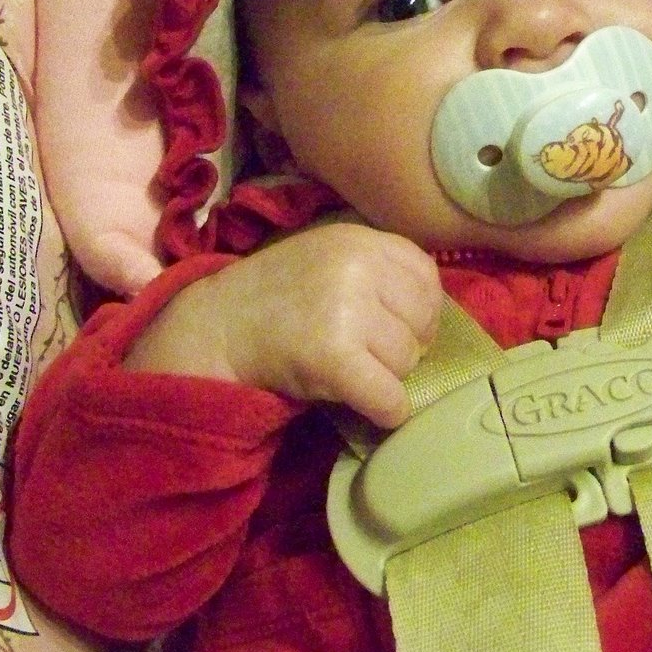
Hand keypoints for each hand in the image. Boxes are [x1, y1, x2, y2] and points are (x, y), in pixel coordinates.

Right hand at [125, 223, 440, 427]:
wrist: (216, 327)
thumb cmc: (277, 297)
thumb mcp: (328, 258)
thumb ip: (378, 270)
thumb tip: (435, 319)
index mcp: (358, 239)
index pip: (426, 276)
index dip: (417, 310)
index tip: (392, 326)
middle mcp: (356, 267)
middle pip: (421, 323)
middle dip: (399, 345)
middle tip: (359, 351)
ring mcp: (345, 311)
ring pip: (406, 362)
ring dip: (384, 376)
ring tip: (343, 367)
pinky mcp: (333, 358)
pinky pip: (389, 399)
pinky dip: (386, 411)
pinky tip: (368, 406)